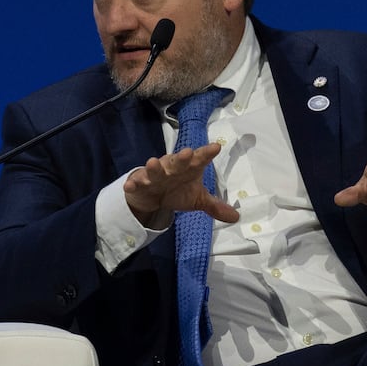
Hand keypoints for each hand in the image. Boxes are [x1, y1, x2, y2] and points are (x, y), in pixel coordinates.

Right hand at [123, 143, 238, 227]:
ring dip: (154, 167)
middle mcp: (172, 168)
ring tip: (152, 163)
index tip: (216, 147)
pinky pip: (137, 182)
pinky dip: (134, 183)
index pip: (200, 160)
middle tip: (187, 153)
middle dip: (181, 158)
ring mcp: (155, 174)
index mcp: (189, 168)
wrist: (153, 195)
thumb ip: (215, 206)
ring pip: (155, 170)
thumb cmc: (177, 190)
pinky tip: (130, 186)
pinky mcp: (140, 182)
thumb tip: (236, 218)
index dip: (207, 154)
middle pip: (177, 162)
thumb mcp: (197, 199)